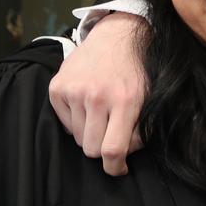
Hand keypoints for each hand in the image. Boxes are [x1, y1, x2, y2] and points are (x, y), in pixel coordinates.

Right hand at [48, 13, 146, 175]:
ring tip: (101, 113)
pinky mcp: (57, 88)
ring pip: (78, 138)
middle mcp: (96, 96)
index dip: (115, 167)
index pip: (112, 150)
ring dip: (90, 133)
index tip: (118, 168)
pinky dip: (76, 121)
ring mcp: (74, 91)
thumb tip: (126, 156)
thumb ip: (141, 129)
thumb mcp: (149, 98)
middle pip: (91, 149)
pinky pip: (65, 124)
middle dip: (103, 148)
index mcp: (124, 100)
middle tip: (111, 133)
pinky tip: (87, 105)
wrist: (116, 36)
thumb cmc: (136, 71)